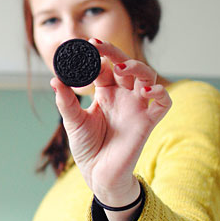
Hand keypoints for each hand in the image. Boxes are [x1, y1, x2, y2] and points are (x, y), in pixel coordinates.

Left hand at [51, 38, 171, 205]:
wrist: (98, 174)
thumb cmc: (88, 147)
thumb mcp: (73, 122)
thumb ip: (66, 101)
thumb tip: (55, 79)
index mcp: (105, 93)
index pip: (104, 67)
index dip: (97, 56)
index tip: (84, 46)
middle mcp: (123, 96)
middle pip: (126, 66)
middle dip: (115, 53)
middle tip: (99, 46)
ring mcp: (137, 107)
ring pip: (147, 78)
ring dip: (136, 68)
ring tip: (120, 68)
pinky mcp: (148, 122)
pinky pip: (164, 103)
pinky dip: (160, 94)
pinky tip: (146, 91)